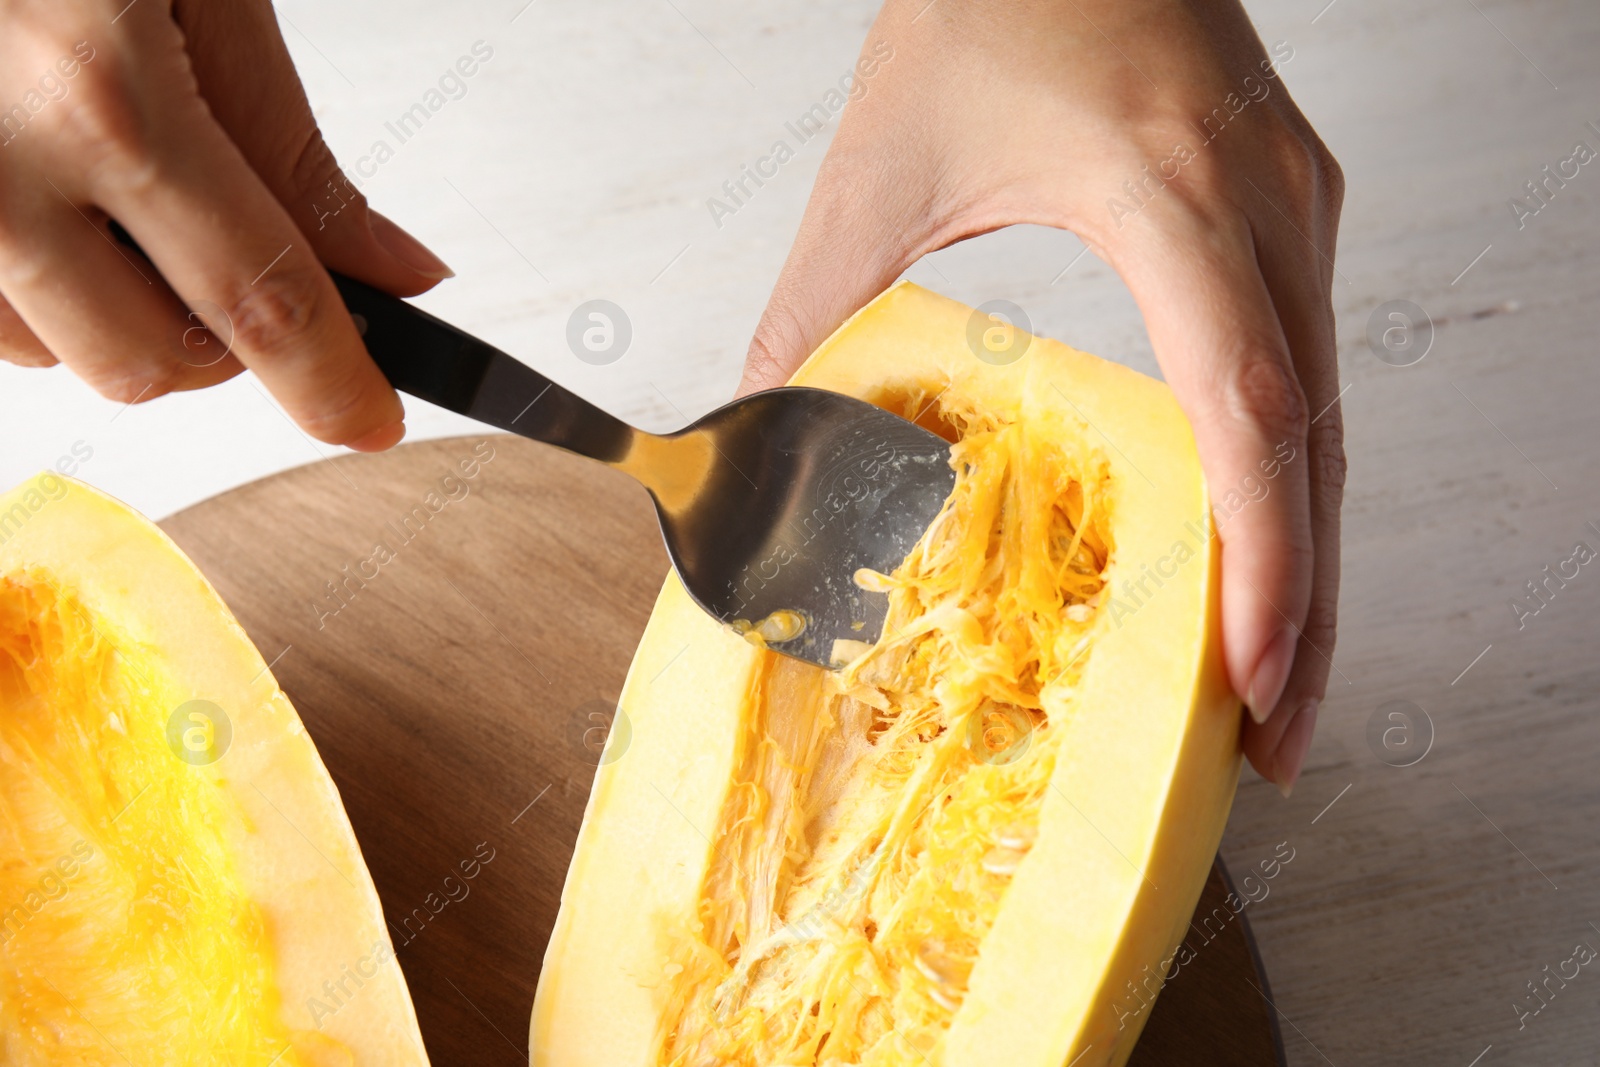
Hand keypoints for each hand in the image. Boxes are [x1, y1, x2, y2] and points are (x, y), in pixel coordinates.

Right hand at [0, 0, 452, 448]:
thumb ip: (286, 139)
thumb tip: (387, 267)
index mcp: (100, 94)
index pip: (259, 298)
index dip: (331, 381)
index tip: (371, 419)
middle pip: (148, 360)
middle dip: (223, 345)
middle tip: (242, 264)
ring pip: (49, 351)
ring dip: (117, 312)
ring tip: (120, 195)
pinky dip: (33, 286)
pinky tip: (44, 197)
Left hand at [741, 0, 1343, 793]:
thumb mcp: (883, 162)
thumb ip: (818, 305)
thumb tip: (758, 428)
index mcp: (1173, 196)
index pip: (1249, 403)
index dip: (1263, 554)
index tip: (1248, 670)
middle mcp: (1265, 209)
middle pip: (1317, 444)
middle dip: (1304, 603)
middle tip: (1274, 733)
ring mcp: (1295, 211)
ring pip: (1332, 420)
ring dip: (1312, 558)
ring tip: (1274, 680)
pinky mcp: (1287, 217)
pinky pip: (1308, 373)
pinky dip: (1294, 485)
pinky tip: (1262, 555)